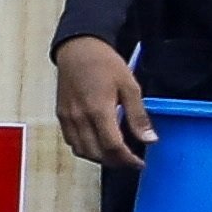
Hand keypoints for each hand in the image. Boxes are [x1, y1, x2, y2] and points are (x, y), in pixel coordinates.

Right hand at [58, 35, 154, 171]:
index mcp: (99, 110)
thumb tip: (149, 139)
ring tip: (115, 153)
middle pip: (97, 154)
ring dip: (100, 158)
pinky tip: (97, 142)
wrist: (77, 48)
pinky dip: (85, 148)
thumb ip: (138, 116)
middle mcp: (80, 118)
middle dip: (116, 162)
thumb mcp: (130, 86)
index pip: (113, 147)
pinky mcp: (61, 115)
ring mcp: (68, 118)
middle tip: (130, 160)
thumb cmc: (104, 63)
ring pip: (82, 151)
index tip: (139, 163)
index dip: (128, 160)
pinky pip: (71, 142)